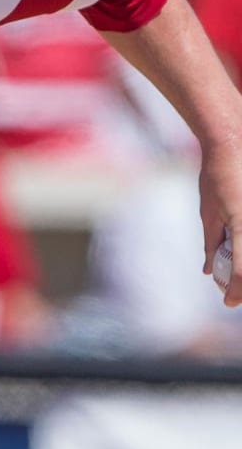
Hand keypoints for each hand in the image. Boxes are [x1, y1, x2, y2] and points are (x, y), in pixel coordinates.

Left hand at [198, 131, 241, 307]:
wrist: (234, 144)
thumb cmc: (217, 178)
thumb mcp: (209, 214)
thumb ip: (212, 244)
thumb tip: (210, 271)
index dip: (237, 291)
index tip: (230, 304)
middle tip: (236, 293)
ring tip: (234, 274)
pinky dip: (240, 246)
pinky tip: (232, 254)